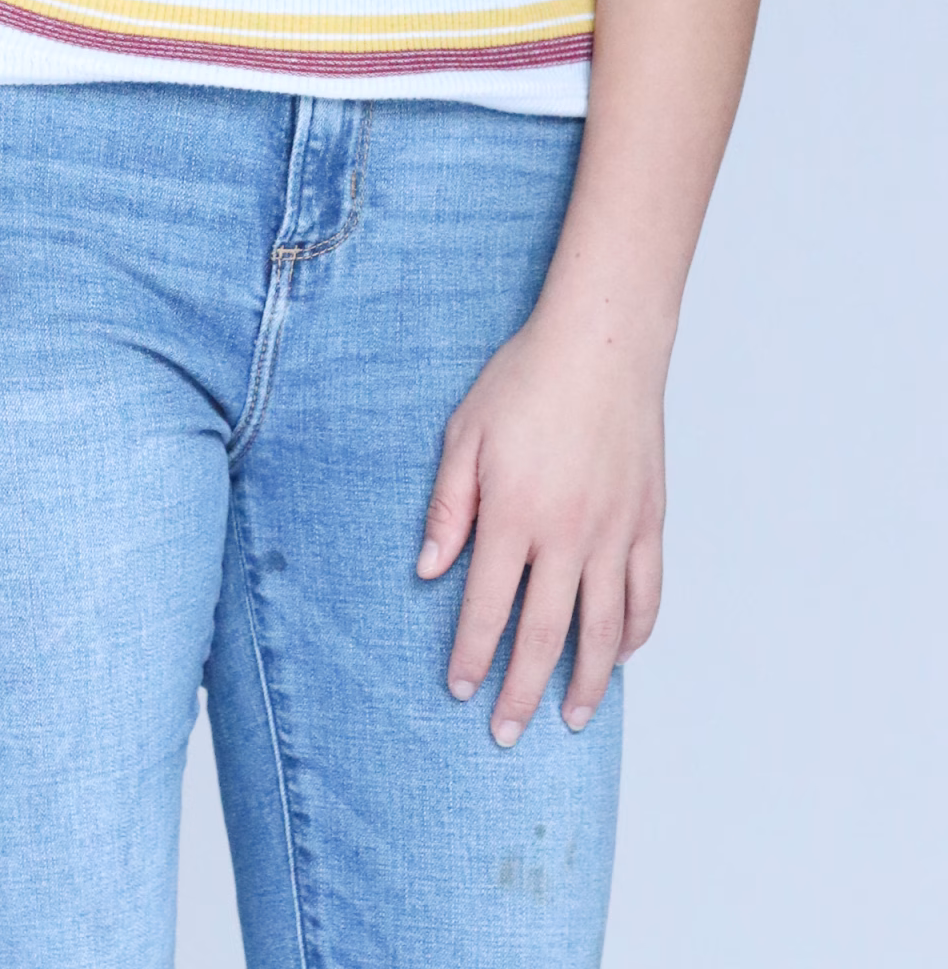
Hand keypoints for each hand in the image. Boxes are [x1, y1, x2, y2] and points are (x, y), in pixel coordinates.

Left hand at [416, 306, 666, 742]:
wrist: (602, 345)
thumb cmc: (525, 380)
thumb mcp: (465, 433)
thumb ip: (448, 506)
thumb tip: (428, 569)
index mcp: (513, 515)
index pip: (487, 607)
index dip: (472, 656)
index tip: (461, 689)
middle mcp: (567, 535)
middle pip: (544, 634)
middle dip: (521, 690)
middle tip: (507, 733)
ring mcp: (615, 533)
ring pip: (603, 630)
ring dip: (587, 682)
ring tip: (573, 719)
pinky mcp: (648, 523)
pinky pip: (645, 594)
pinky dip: (634, 633)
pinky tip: (620, 655)